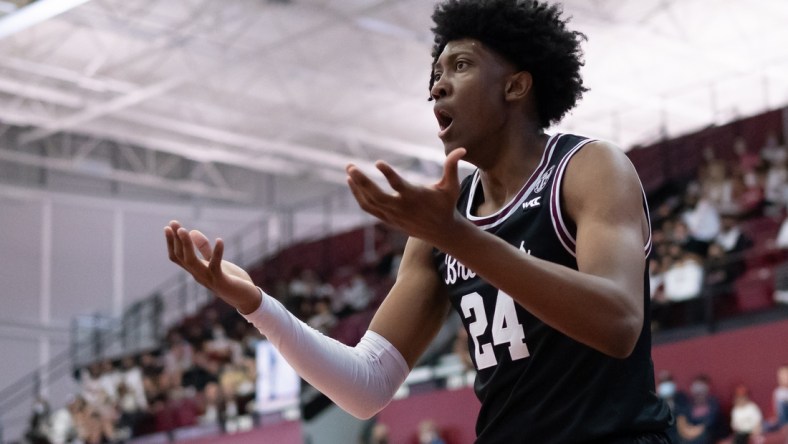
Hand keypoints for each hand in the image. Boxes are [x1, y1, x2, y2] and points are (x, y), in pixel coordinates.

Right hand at [164, 220, 261, 313]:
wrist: (246, 298)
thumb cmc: (230, 279)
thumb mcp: (216, 261)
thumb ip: (204, 249)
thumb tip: (192, 231)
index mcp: (196, 270)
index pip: (178, 256)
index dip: (171, 242)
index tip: (168, 226)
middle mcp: (198, 275)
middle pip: (181, 257)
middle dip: (176, 240)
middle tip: (173, 223)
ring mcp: (208, 279)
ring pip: (191, 261)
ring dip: (187, 245)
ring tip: (185, 230)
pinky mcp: (221, 281)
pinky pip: (216, 265)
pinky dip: (217, 252)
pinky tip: (219, 240)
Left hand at [346, 148, 466, 247]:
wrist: (441, 232)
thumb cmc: (446, 205)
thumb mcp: (452, 186)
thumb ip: (452, 167)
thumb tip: (461, 149)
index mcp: (415, 197)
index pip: (399, 186)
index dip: (388, 174)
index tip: (378, 162)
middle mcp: (401, 207)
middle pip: (377, 196)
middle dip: (362, 182)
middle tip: (350, 166)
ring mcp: (392, 215)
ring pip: (369, 202)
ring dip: (356, 188)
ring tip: (349, 171)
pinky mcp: (388, 220)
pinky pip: (369, 208)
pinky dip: (359, 197)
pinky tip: (352, 183)